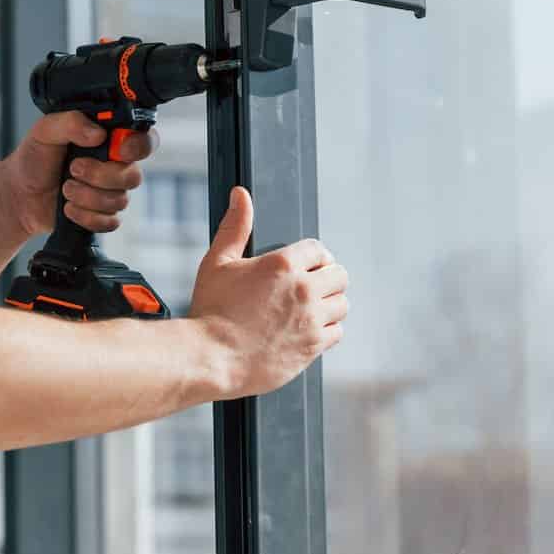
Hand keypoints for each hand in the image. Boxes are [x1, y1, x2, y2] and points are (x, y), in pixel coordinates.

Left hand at [1, 111, 159, 235]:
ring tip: (65, 188)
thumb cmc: (33, 159)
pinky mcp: (103, 216)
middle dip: (100, 176)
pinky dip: (87, 217)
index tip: (119, 150)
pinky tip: (69, 208)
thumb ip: (71, 122)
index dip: (138, 147)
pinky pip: (110, 222)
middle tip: (73, 169)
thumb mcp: (45, 130)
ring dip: (87, 197)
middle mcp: (114, 166)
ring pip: (120, 200)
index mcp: (108, 140)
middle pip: (133, 176)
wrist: (19, 194)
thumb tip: (97, 133)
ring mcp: (110, 192)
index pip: (143, 141)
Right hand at [188, 186, 348, 397]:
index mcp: (282, 264)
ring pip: (342, 304)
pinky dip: (327, 331)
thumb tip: (241, 195)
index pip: (319, 250)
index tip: (307, 266)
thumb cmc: (211, 311)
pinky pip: (337, 333)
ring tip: (310, 308)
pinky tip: (308, 330)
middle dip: (326, 278)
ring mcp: (311, 320)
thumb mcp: (218, 262)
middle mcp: (303, 290)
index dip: (313, 257)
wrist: (211, 358)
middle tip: (309, 286)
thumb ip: (235, 227)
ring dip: (329, 304)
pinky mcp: (313, 347)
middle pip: (339, 275)